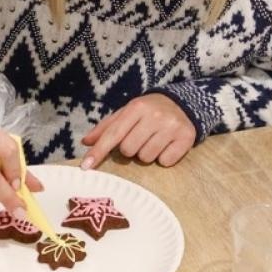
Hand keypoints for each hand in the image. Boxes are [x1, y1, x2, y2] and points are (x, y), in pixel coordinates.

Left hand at [80, 94, 194, 168]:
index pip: (113, 134)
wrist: (182, 104)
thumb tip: (85, 142)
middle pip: (128, 150)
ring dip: (147, 154)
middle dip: (131, 149)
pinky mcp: (186, 138)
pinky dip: (164, 157)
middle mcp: (155, 115)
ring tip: (154, 140)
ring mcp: (171, 127)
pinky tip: (167, 145)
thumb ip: (106, 128)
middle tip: (140, 138)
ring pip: (146, 158)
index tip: (85, 167)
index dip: (98, 151)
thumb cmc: (148, 111)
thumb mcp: (126, 113)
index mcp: (136, 107)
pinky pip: (165, 162)